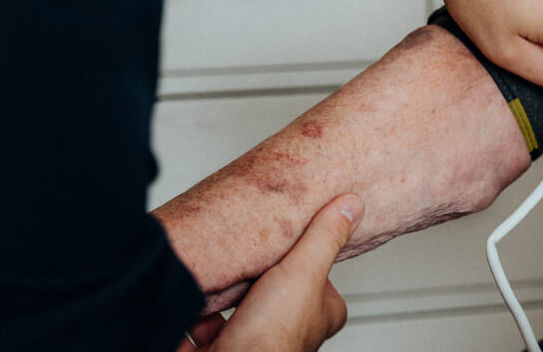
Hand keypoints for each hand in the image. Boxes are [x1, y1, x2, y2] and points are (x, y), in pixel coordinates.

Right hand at [185, 194, 361, 350]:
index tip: (294, 245)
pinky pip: (200, 327)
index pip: (322, 288)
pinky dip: (193, 313)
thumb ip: (324, 239)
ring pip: (234, 314)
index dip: (308, 266)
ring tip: (217, 275)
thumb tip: (350, 205)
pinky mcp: (216, 350)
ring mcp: (249, 344)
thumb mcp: (303, 273)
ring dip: (221, 297)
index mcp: (316, 318)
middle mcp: (285, 334)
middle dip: (256, 280)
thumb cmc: (271, 339)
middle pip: (274, 297)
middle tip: (248, 259)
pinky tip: (192, 298)